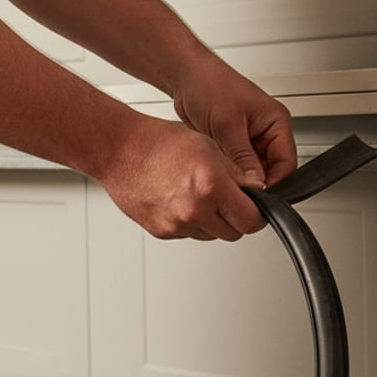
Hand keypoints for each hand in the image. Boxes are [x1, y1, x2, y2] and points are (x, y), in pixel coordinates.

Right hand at [99, 116, 266, 240]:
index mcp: (211, 186)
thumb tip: (255, 190)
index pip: (251, 220)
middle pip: (234, 233)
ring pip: (212, 235)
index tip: (257, 208)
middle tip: (230, 199)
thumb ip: (236, 173)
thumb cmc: (156, 142)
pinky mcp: (162, 232)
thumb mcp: (208, 146)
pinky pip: (189, 233)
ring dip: (214, 221)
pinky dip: (192, 222)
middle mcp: (194, 210)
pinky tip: (182, 199)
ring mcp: (177, 224)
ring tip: (199, 194)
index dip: (258, 214)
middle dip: (237, 218)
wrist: (118, 150)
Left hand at [171, 55, 296, 188]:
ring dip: (241, 178)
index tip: (258, 198)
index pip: (287, 164)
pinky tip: (218, 172)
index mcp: (277, 122)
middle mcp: (267, 133)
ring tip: (225, 177)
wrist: (185, 76)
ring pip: (253, 172)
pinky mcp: (234, 146)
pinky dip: (230, 173)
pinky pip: (238, 168)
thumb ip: (243, 158)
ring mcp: (250, 140)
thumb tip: (256, 186)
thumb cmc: (209, 84)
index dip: (275, 184)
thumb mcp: (227, 124)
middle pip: (272, 171)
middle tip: (238, 190)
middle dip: (256, 182)